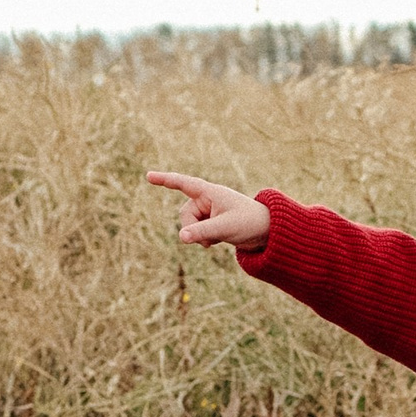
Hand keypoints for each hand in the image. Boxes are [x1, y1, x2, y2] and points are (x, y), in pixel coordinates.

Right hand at [147, 171, 270, 250]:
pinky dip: (204, 240)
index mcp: (210, 192)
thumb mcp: (225, 228)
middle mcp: (207, 200)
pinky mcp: (211, 224)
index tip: (148, 175)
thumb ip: (202, 232)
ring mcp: (208, 212)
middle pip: (185, 215)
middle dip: (193, 228)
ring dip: (201, 236)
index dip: (165, 180)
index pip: (183, 184)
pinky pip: (197, 233)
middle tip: (212, 236)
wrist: (267, 232)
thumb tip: (181, 238)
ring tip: (219, 237)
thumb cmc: (250, 223)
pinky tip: (218, 240)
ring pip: (189, 226)